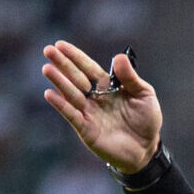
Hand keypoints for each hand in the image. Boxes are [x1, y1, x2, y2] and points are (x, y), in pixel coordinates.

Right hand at [41, 41, 160, 174]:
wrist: (146, 148)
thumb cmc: (146, 120)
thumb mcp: (144, 95)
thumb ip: (130, 78)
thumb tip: (118, 57)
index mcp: (107, 86)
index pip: (88, 67)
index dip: (74, 56)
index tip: (60, 45)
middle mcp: (94, 97)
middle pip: (76, 77)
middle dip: (62, 64)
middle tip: (48, 50)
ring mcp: (89, 113)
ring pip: (71, 94)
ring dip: (59, 81)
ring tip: (47, 68)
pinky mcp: (86, 130)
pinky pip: (71, 115)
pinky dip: (61, 105)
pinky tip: (50, 94)